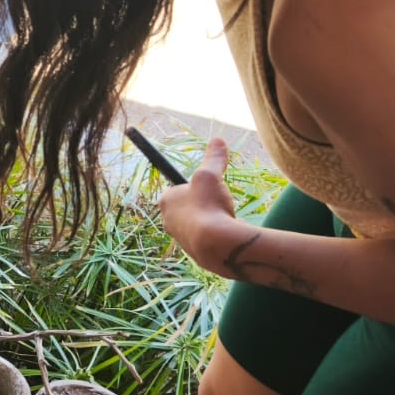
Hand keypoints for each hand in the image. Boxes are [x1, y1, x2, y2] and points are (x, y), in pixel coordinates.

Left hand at [157, 138, 240, 274]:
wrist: (216, 245)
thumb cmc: (208, 206)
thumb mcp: (210, 175)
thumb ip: (214, 159)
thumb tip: (218, 140)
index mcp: (166, 201)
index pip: (178, 189)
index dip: (195, 187)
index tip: (209, 188)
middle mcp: (168, 221)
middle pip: (187, 208)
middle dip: (203, 205)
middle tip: (218, 203)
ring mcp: (180, 239)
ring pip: (197, 225)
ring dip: (211, 221)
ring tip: (224, 218)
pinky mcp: (195, 254)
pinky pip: (207, 241)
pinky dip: (217, 236)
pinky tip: (228, 234)